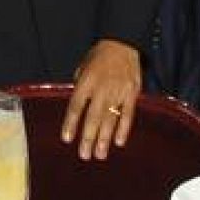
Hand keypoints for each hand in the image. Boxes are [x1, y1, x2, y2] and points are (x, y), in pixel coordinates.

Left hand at [60, 39, 141, 160]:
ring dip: (104, 138)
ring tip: (99, 155)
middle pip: (93, 117)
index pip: (76, 106)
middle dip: (88, 137)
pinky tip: (118, 142)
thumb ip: (80, 88)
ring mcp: (118, 92)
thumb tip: (77, 108)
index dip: (71, 123)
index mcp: (86, 82)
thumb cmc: (98, 57)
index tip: (67, 139)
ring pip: (110, 119)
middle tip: (84, 155)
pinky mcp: (133, 94)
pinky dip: (123, 129)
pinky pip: (128, 114)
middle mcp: (101, 88)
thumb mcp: (82, 68)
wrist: (122, 44)